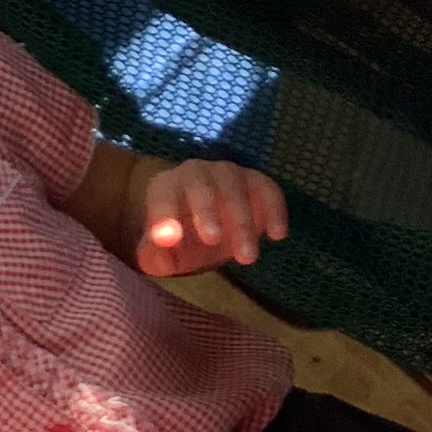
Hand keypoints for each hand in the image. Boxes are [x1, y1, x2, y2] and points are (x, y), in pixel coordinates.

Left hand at [134, 159, 287, 276]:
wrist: (204, 217)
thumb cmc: (180, 236)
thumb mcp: (160, 252)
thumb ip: (153, 256)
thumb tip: (161, 257)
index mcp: (166, 186)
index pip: (162, 196)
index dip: (163, 215)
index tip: (166, 240)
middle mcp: (197, 173)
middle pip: (201, 186)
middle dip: (206, 212)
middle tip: (212, 241)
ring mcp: (229, 174)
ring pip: (236, 188)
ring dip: (243, 222)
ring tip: (246, 258)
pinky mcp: (256, 181)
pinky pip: (268, 189)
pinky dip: (274, 209)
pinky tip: (278, 235)